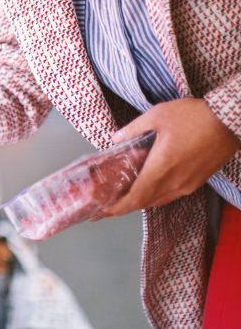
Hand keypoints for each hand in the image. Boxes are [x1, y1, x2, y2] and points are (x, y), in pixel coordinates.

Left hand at [98, 98, 240, 216]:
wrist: (230, 121)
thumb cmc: (193, 117)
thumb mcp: (157, 116)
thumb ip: (133, 130)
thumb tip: (115, 139)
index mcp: (161, 169)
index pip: (135, 198)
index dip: (117, 208)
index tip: (101, 212)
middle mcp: (175, 183)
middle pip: (145, 203)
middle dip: (124, 206)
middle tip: (106, 204)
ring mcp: (188, 185)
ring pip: (159, 200)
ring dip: (140, 201)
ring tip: (123, 196)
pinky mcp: (198, 181)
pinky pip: (172, 194)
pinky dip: (155, 195)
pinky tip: (148, 185)